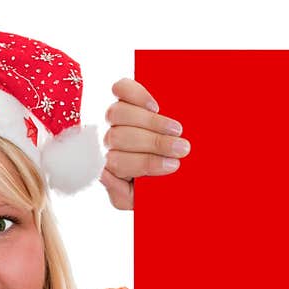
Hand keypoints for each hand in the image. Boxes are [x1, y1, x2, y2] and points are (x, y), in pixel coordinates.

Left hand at [100, 78, 190, 209]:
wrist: (155, 177)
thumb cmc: (146, 187)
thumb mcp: (134, 200)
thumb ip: (121, 196)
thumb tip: (106, 174)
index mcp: (108, 168)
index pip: (120, 163)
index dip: (148, 162)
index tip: (173, 166)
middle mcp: (105, 141)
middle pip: (121, 137)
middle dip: (156, 143)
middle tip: (183, 148)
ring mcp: (112, 119)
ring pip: (119, 113)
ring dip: (151, 122)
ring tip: (176, 130)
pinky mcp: (121, 98)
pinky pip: (121, 89)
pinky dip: (136, 94)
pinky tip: (155, 106)